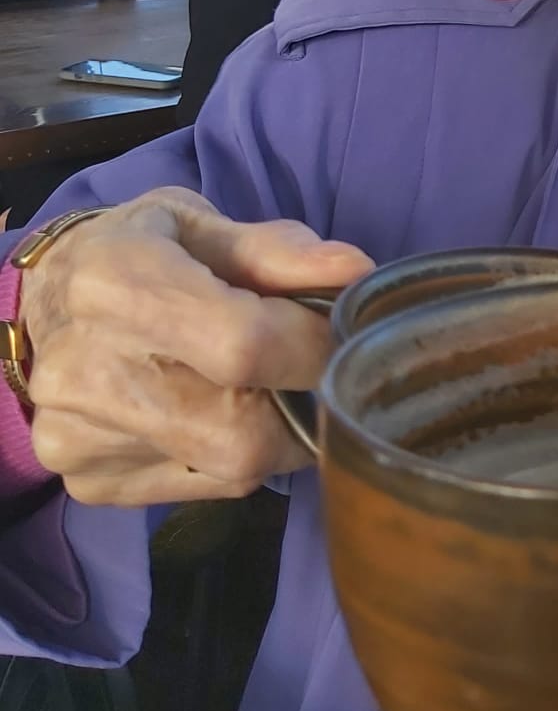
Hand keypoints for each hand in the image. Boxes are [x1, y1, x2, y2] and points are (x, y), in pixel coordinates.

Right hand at [20, 189, 373, 506]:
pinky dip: (235, 452)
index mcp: (114, 284)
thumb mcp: (203, 224)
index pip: (242, 345)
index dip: (314, 346)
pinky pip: (204, 486)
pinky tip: (218, 407)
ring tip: (267, 383)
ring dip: (278, 428)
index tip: (345, 332)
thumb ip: (278, 251)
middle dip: (305, 399)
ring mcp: (77, 439)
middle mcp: (82, 372)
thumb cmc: (141, 250)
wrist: (47, 300)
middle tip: (314, 365)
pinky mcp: (88, 483)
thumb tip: (356, 273)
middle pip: (240, 431)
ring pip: (232, 467)